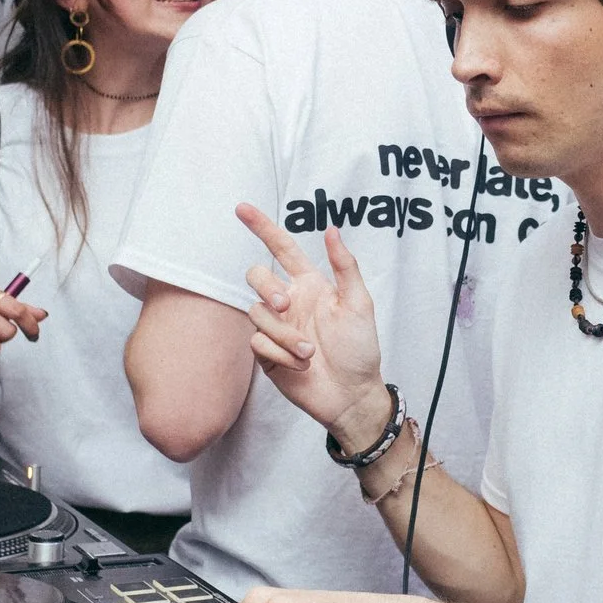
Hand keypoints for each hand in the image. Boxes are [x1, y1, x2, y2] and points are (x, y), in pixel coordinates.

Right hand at [235, 204, 387, 442]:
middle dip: (266, 287)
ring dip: (284, 334)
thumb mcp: (359, 304)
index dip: (262, 227)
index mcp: (310, 284)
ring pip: (256, 313)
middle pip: (257, 276)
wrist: (352, 394)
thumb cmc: (360, 349)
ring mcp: (276, 326)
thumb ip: (345, 266)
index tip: (241, 208)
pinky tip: (302, 365)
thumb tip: (332, 229)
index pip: (282, 248)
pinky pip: (257, 342)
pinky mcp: (267, 353)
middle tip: (285, 305)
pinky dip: (281, 354)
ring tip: (310, 352)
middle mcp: (289, 301)